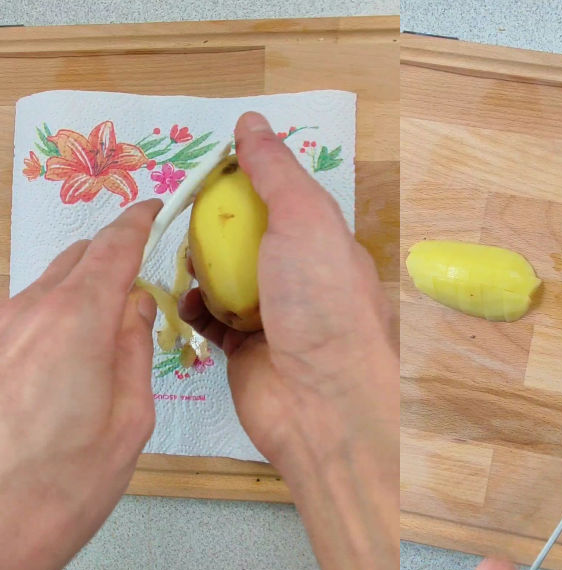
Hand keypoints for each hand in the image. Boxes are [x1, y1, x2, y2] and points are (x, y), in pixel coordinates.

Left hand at [0, 202, 159, 569]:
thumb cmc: (65, 484)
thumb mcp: (131, 416)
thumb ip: (134, 348)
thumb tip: (136, 307)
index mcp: (77, 320)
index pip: (113, 247)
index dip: (138, 222)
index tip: (155, 209)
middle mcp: (27, 314)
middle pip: (74, 259)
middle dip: (109, 257)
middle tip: (139, 275)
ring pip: (44, 290)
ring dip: (77, 295)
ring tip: (104, 331)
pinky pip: (21, 320)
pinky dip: (50, 322)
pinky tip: (66, 362)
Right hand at [181, 112, 403, 569]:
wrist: (321, 403)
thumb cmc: (322, 303)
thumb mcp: (305, 220)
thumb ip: (276, 173)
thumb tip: (251, 121)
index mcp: (329, 247)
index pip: (288, 202)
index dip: (252, 182)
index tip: (212, 168)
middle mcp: (305, 281)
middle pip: (253, 240)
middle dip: (218, 225)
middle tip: (184, 212)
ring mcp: (276, 318)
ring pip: (228, 278)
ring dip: (202, 266)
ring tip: (179, 255)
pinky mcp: (247, 352)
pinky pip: (213, 319)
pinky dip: (196, 307)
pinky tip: (184, 297)